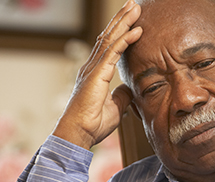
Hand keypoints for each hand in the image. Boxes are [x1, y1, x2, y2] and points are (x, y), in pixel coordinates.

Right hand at [52, 0, 141, 149]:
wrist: (78, 135)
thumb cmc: (92, 125)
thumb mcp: (115, 108)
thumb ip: (121, 96)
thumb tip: (129, 89)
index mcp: (95, 73)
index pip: (109, 46)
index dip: (120, 31)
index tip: (132, 20)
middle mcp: (92, 67)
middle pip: (108, 36)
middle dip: (121, 19)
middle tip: (133, 4)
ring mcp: (93, 69)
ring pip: (110, 39)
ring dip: (124, 22)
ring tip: (134, 8)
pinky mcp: (96, 75)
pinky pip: (113, 52)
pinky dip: (125, 39)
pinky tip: (136, 30)